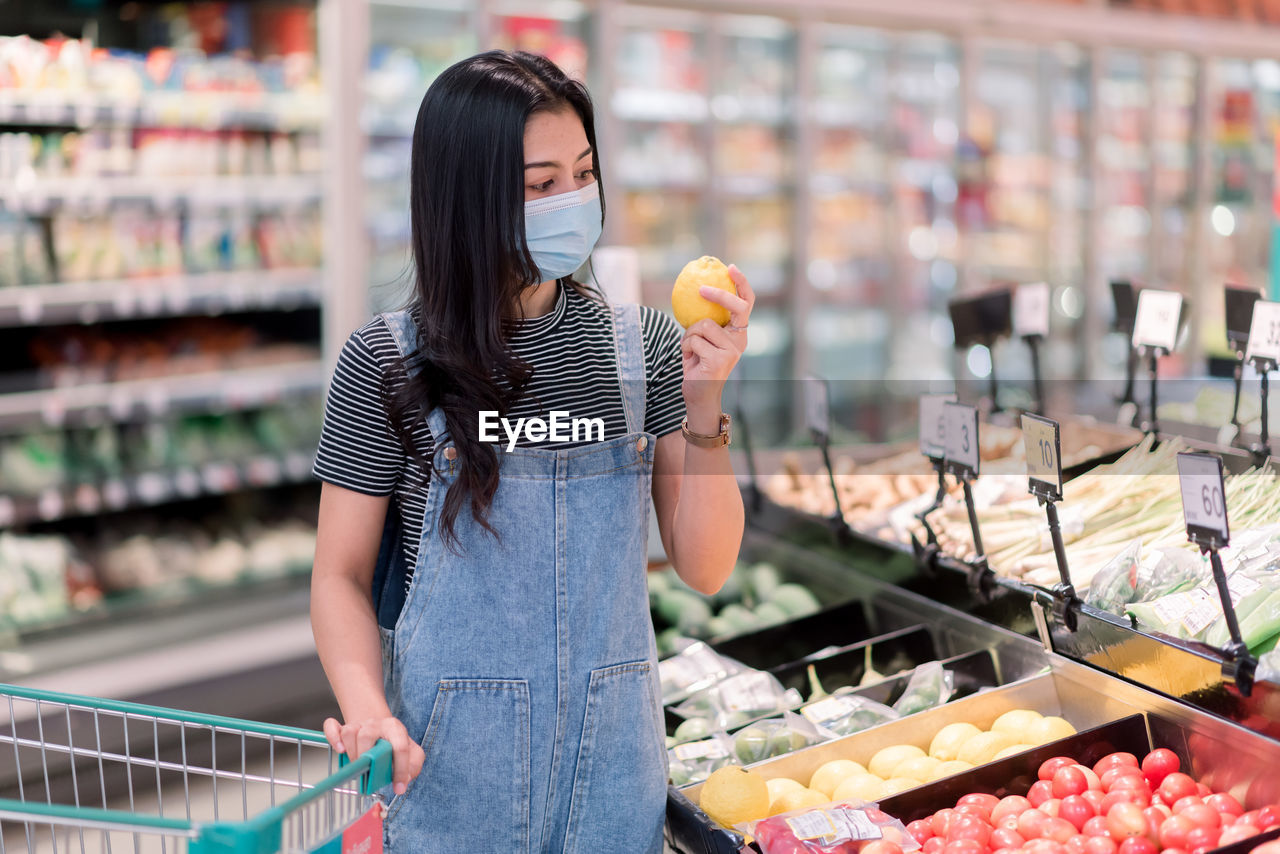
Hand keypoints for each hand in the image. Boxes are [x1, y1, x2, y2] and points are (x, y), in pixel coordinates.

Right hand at [324, 715, 424, 795]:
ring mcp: (359, 724)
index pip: (399, 747)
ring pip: (349, 732)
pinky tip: (339, 750)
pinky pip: (332, 726)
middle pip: (366, 735)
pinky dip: (333, 737)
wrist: (380, 728)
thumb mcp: (412, 753)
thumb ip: (414, 765)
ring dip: (351, 751)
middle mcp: (376, 724)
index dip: (400, 770)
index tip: (398, 787)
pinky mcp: (343, 727)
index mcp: (395, 729)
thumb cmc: (395, 743)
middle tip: (368, 771)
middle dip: (366, 757)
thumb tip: (404, 780)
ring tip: (356, 763)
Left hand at [681, 264, 753, 429]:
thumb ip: (705, 322)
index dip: (742, 284)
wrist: (698, 396)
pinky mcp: (719, 359)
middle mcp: (740, 340)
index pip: (746, 304)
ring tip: (690, 350)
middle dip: (719, 294)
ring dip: (689, 335)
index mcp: (738, 334)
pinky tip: (689, 359)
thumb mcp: (703, 340)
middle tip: (701, 288)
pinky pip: (694, 340)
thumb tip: (694, 292)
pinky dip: (685, 347)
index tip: (731, 267)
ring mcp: (732, 351)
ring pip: (703, 324)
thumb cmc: (698, 365)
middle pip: (735, 307)